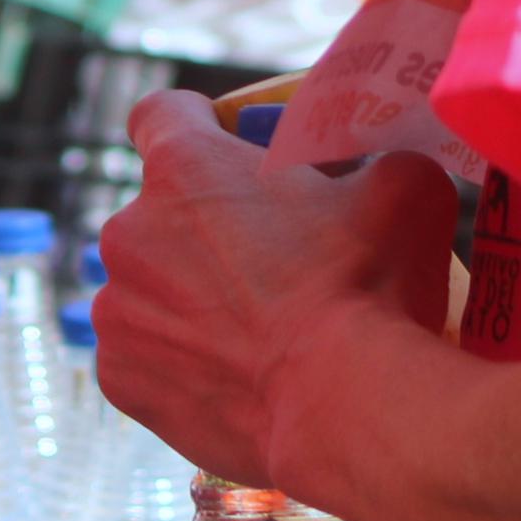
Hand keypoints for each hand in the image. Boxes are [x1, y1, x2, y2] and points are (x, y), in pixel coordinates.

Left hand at [96, 91, 460, 487]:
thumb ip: (374, 161)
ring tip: (260, 331)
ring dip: (192, 297)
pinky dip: (181, 361)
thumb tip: (376, 171)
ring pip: (152, 287)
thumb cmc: (366, 286)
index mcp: (184, 165)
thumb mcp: (403, 189)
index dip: (198, 125)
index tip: (231, 149)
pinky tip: (235, 376)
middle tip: (273, 258)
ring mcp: (117, 309)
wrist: (340, 408)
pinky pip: (146, 354)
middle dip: (208, 226)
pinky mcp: (119, 378)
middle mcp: (130, 230)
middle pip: (162, 210)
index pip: (161, 113)